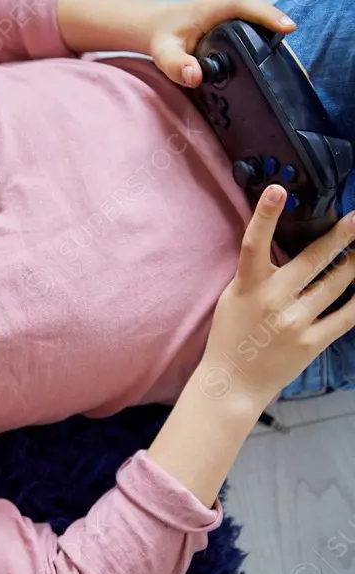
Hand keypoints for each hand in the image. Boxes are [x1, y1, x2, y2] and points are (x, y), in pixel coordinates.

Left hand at [148, 0, 296, 87]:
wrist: (158, 28)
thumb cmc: (162, 37)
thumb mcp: (163, 52)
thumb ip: (176, 65)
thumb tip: (194, 77)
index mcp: (214, 9)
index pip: (245, 5)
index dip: (268, 14)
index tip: (287, 27)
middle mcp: (228, 9)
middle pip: (260, 13)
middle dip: (277, 27)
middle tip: (291, 54)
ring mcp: (233, 18)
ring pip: (259, 21)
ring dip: (273, 35)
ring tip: (285, 58)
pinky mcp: (235, 26)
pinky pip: (254, 28)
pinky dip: (264, 39)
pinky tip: (271, 58)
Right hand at [201, 185, 354, 406]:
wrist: (232, 383)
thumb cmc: (230, 337)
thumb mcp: (234, 299)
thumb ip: (257, 275)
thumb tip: (285, 247)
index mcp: (247, 286)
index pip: (254, 244)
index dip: (265, 215)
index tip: (277, 190)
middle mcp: (271, 301)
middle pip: (313, 260)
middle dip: (341, 236)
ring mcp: (294, 322)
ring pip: (336, 283)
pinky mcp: (312, 342)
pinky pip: (347, 315)